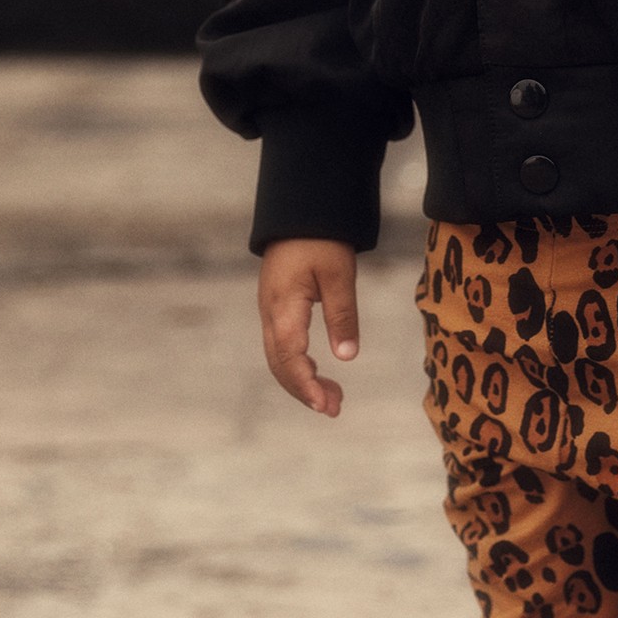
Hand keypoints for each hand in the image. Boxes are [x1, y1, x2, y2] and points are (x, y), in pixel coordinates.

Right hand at [258, 237, 359, 416]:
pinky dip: (298, 364)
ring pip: (278, 357)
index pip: (288, 356)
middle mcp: (270, 313)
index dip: (305, 384)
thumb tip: (346, 356)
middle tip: (335, 408)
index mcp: (283, 306)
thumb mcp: (339, 275)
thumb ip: (342, 316)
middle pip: (279, 364)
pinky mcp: (276, 306)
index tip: (325, 405)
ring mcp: (270, 310)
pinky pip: (281, 344)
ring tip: (332, 397)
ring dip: (302, 379)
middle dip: (305, 390)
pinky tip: (318, 370)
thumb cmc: (321, 239)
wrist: (301, 209)